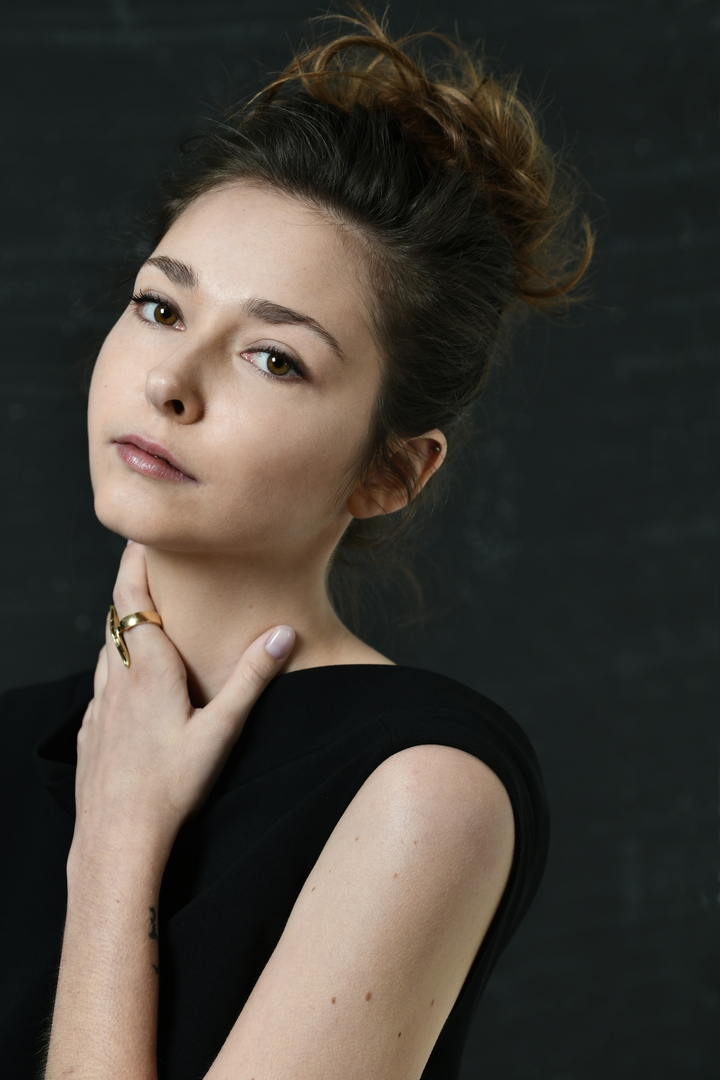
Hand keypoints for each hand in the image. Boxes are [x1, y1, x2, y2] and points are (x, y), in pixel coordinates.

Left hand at [73, 542, 294, 859]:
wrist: (116, 839)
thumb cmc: (170, 787)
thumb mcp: (221, 731)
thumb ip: (252, 678)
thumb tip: (282, 633)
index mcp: (149, 671)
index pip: (132, 599)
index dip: (134, 564)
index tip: (142, 538)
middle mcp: (117, 680)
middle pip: (117, 619)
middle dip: (133, 591)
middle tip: (152, 570)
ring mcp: (99, 707)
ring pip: (107, 652)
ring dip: (124, 631)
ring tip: (146, 622)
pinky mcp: (91, 733)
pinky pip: (100, 687)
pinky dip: (115, 670)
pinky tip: (130, 687)